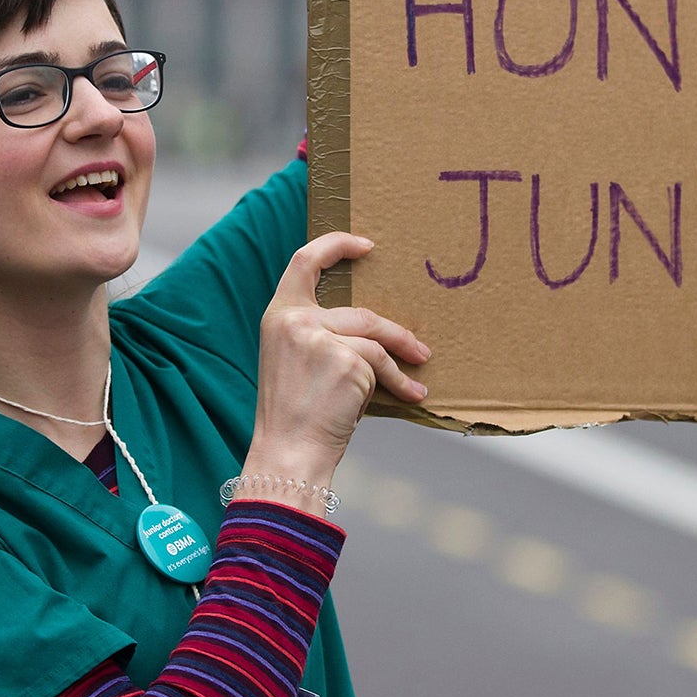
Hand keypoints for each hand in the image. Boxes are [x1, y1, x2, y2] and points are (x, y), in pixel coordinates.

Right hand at [243, 232, 428, 496]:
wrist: (289, 450)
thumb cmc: (294, 414)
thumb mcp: (295, 361)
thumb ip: (318, 335)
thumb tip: (367, 326)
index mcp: (277, 316)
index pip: (303, 262)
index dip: (336, 246)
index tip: (366, 245)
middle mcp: (295, 321)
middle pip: (359, 312)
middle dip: (394, 331)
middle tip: (418, 346)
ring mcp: (319, 338)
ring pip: (374, 336)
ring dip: (401, 356)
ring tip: (419, 371)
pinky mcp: (345, 359)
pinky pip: (381, 364)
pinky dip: (399, 381)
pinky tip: (411, 394)